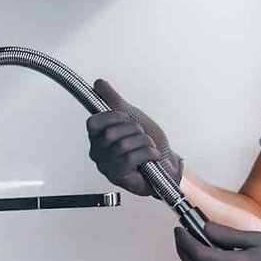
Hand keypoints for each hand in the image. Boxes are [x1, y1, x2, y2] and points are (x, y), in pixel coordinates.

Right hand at [85, 79, 181, 196]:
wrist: (166, 164)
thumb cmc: (147, 143)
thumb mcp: (130, 116)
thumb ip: (113, 99)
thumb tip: (99, 84)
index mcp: (96, 138)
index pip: (94, 122)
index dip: (115, 117)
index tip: (128, 120)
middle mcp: (98, 152)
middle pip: (111, 132)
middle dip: (134, 130)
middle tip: (142, 136)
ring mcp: (107, 166)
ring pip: (124, 145)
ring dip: (144, 142)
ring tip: (148, 147)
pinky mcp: (120, 176)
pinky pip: (132, 158)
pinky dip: (149, 153)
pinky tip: (152, 156)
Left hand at [173, 221, 260, 260]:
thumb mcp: (254, 239)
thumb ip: (227, 235)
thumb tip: (205, 229)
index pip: (198, 253)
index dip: (185, 240)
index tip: (180, 229)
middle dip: (182, 250)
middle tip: (179, 235)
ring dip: (191, 259)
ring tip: (190, 242)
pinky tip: (206, 254)